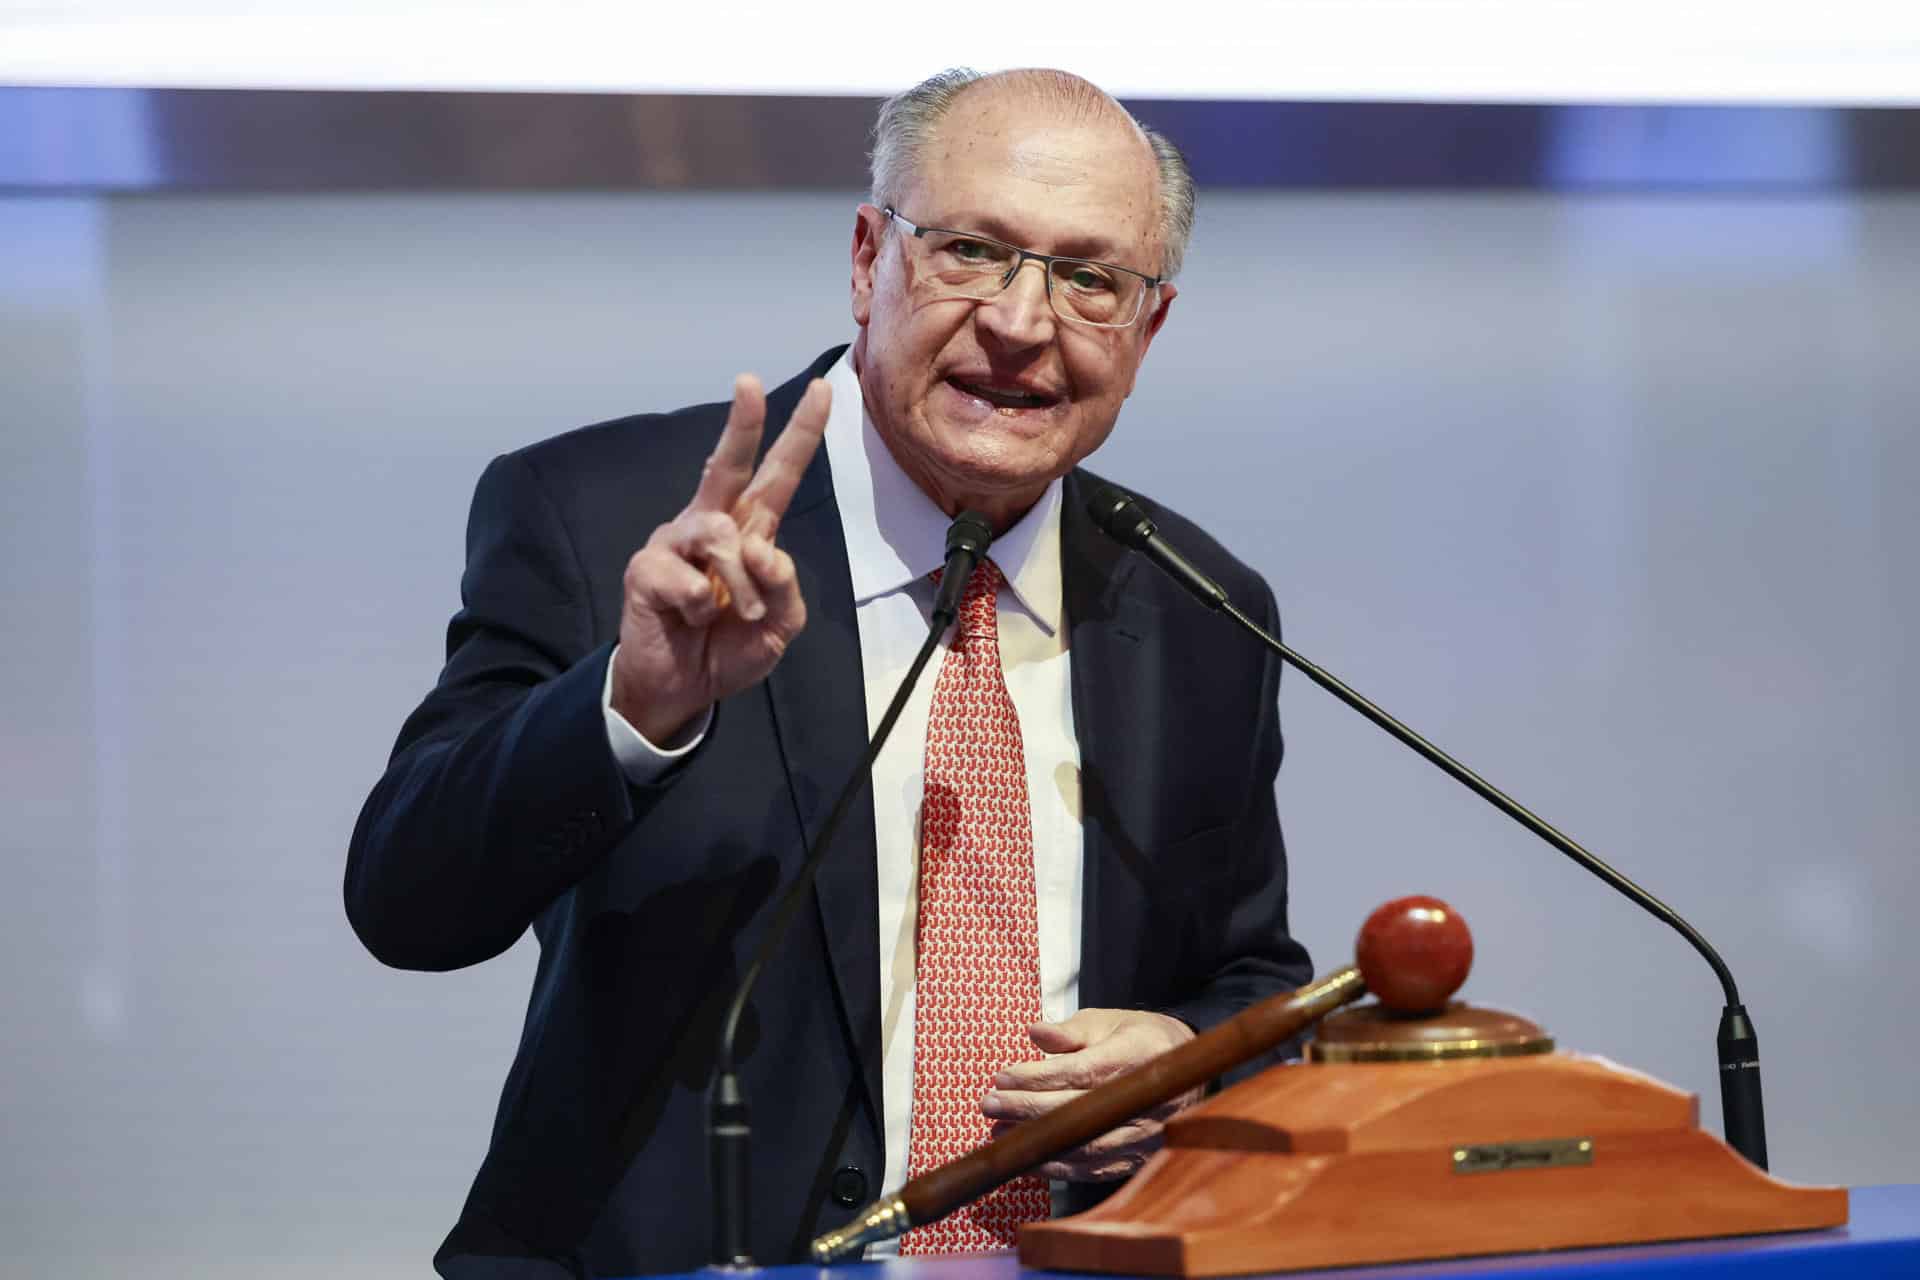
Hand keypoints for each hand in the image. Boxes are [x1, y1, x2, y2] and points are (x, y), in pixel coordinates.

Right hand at [611, 374, 830, 743]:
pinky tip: (689, 620)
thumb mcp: (780, 623)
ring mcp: (676, 541)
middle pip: (731, 464)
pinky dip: (702, 609)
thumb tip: (764, 551)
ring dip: (742, 585)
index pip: (779, 474)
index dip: (801, 432)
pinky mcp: (647, 567)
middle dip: (742, 423)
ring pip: (722, 535)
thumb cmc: (730, 646)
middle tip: (749, 384)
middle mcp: (712, 523)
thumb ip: (785, 585)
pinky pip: (691, 579)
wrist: (682, 689)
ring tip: (736, 614)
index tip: (824, 388)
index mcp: (751, 530)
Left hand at [981, 1007, 1200, 1181]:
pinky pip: (1093, 1170)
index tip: (1002, 1077)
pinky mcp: (1138, 1160)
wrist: (1187, 1072)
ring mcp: (1145, 1135)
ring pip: (1085, 1146)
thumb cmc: (1139, 1039)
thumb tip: (1034, 1032)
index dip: (1038, 1077)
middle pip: (1079, 1111)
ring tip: (998, 1133)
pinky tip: (1027, 1158)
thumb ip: (1070, 1031)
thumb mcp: (1108, 1022)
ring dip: (1037, 1143)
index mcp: (1138, 1056)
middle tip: (988, 1104)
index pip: (1080, 1072)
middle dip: (1027, 1109)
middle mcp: (1145, 1100)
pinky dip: (1057, 1168)